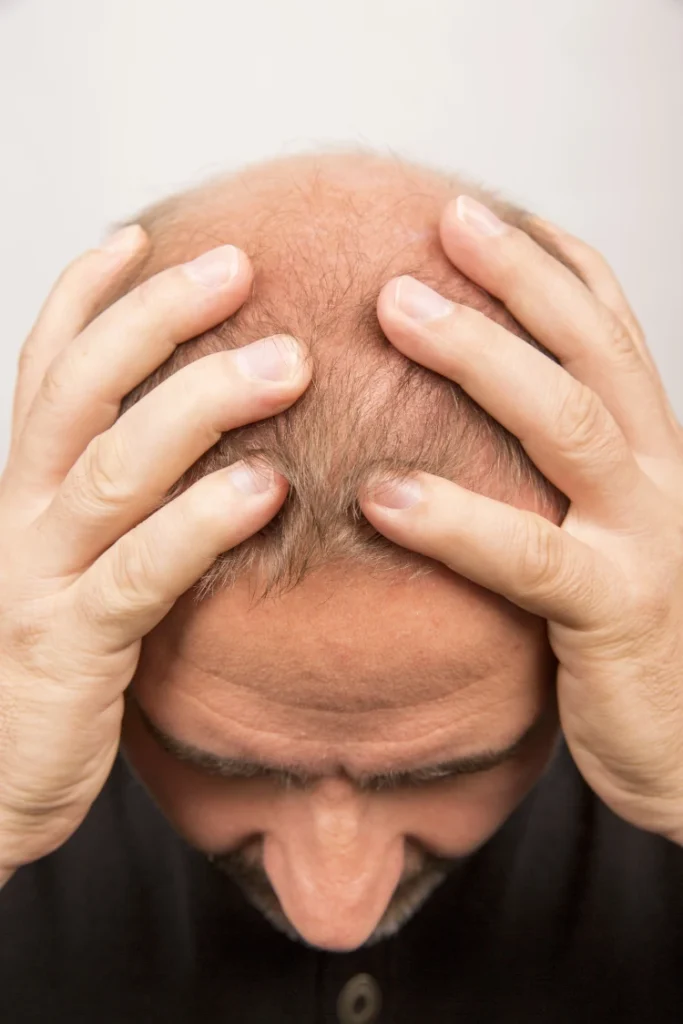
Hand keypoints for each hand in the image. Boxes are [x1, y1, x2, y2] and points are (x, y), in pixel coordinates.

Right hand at [0, 229, 309, 880]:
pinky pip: (142, 569)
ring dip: (201, 401)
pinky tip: (268, 488)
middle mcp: (19, 516)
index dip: (85, 295)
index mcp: (21, 491)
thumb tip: (200, 454)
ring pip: (113, 464)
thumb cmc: (42, 671)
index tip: (142, 236)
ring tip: (287, 363)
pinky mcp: (69, 645)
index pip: (43, 367)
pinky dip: (205, 521)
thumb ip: (117, 509)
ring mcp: (39, 577)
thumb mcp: (69, 568)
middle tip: (240, 267)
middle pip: (79, 387)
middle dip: (156, 315)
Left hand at [360, 196, 682, 841]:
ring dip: (479, 355)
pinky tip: (380, 495)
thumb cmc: (637, 640)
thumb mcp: (610, 538)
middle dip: (515, 276)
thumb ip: (560, 483)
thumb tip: (470, 435)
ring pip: (565, 424)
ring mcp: (644, 539)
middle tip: (436, 221)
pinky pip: (528, 557)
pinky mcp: (616, 614)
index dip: (556, 266)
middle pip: (588, 351)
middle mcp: (659, 478)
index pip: (613, 333)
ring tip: (394, 308)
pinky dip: (454, 519)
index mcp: (653, 454)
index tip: (486, 212)